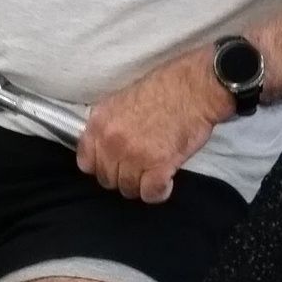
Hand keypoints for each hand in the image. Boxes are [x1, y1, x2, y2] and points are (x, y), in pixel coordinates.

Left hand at [77, 51, 232, 203]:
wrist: (195, 88)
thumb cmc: (165, 87)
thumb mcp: (122, 99)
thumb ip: (108, 124)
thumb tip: (105, 146)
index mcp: (100, 122)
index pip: (86, 162)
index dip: (102, 166)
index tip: (114, 164)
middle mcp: (111, 141)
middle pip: (107, 179)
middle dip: (123, 176)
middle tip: (140, 167)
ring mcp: (134, 156)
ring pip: (128, 189)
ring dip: (142, 185)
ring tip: (155, 173)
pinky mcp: (158, 167)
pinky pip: (150, 194)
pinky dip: (159, 192)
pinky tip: (166, 181)